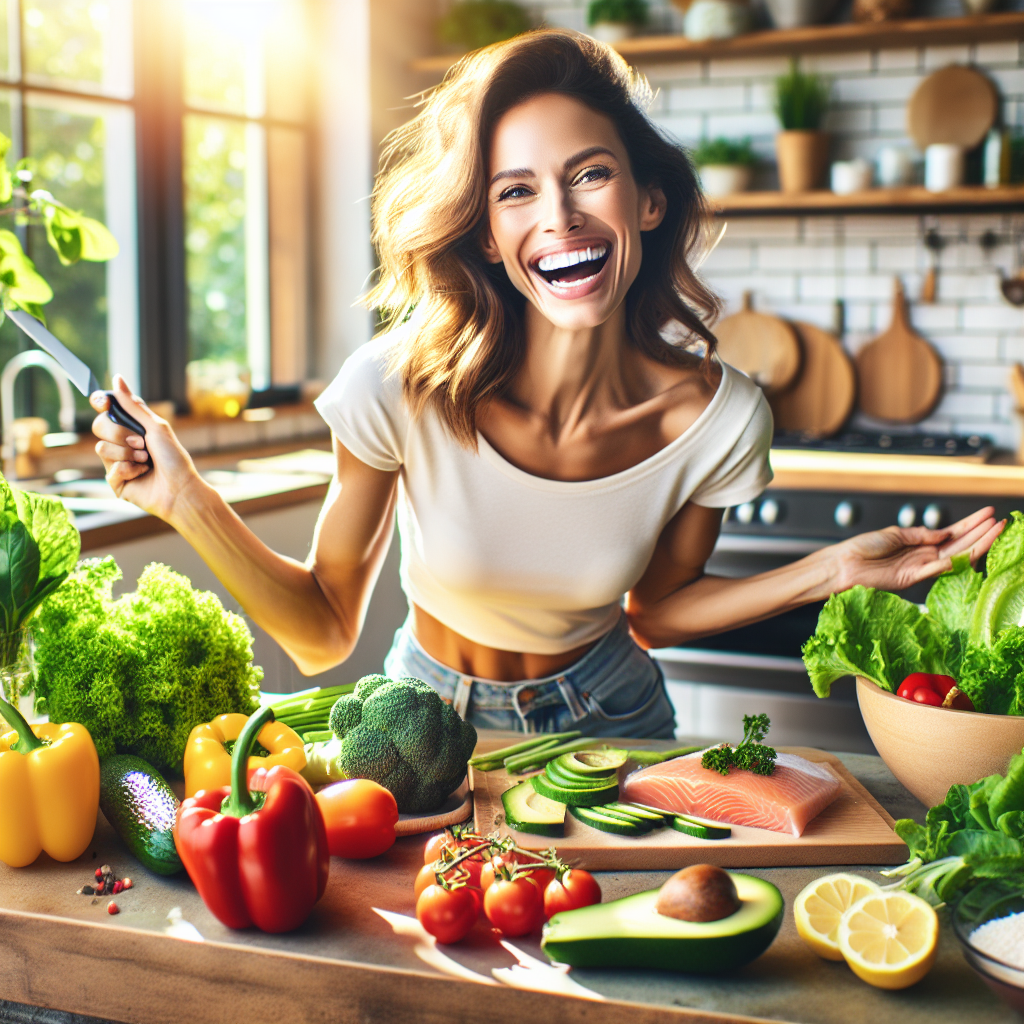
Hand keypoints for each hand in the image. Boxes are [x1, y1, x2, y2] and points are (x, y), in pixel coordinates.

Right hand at [90, 375, 202, 522]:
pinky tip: (142, 474)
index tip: (104, 403)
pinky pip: (109, 469)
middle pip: (98, 426)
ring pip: (101, 448)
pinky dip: (129, 470)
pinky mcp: (115, 481)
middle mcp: (121, 443)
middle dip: (121, 434)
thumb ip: (133, 405)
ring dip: (127, 453)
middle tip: (142, 443)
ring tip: (146, 461)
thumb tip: (117, 378)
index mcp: (132, 428)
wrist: (180, 489)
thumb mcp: (155, 427)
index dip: (101, 402)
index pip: (106, 410)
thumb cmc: (174, 458)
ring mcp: (116, 462)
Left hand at [826, 506, 1003, 594]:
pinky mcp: (912, 579)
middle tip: (998, 521)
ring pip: (955, 556)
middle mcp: (922, 556)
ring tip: (994, 531)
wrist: (842, 564)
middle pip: (958, 544)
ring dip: (976, 544)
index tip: (986, 514)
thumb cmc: (861, 548)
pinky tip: (972, 551)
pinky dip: (956, 561)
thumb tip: (944, 532)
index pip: (950, 533)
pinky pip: (939, 569)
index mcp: (917, 543)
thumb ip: (920, 534)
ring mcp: (919, 568)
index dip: (969, 524)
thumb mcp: (893, 534)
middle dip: (979, 532)